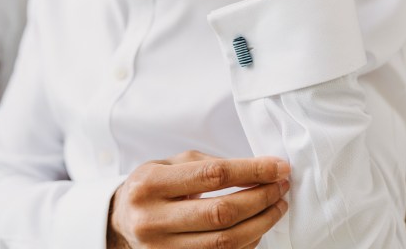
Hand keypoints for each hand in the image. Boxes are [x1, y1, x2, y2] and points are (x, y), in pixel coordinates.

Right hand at [107, 150, 289, 248]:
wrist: (124, 220)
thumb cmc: (153, 186)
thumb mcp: (171, 164)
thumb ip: (210, 165)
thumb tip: (260, 169)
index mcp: (150, 184)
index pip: (212, 176)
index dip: (251, 171)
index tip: (277, 167)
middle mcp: (153, 219)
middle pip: (221, 212)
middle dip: (260, 198)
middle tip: (281, 186)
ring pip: (225, 242)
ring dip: (261, 223)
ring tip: (276, 205)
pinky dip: (248, 242)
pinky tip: (258, 226)